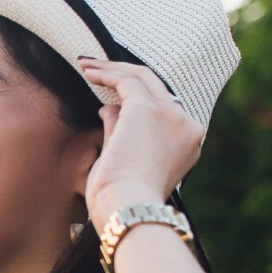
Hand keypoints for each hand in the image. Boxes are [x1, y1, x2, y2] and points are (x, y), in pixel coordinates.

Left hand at [77, 57, 203, 231]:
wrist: (127, 207)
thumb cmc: (121, 198)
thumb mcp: (124, 161)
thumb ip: (120, 131)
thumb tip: (107, 107)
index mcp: (187, 143)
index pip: (163, 107)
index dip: (135, 94)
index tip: (110, 88)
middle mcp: (186, 125)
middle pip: (155, 86)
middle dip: (122, 73)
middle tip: (94, 67)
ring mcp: (171, 115)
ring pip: (141, 77)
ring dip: (111, 68)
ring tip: (85, 65)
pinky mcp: (148, 109)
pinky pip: (126, 81)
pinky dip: (106, 73)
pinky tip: (87, 72)